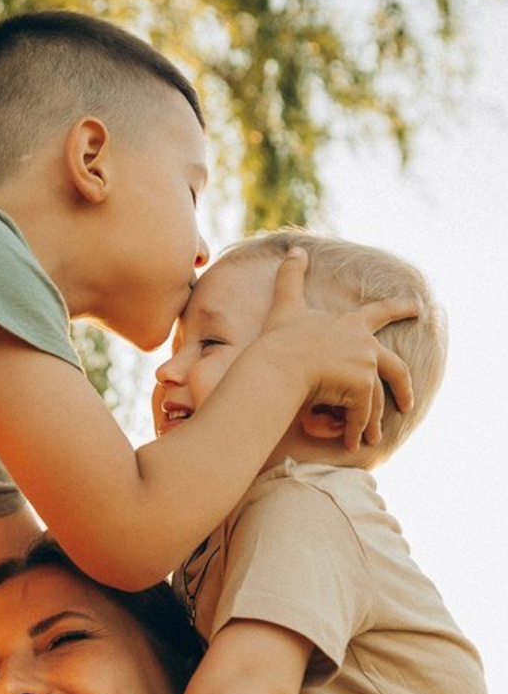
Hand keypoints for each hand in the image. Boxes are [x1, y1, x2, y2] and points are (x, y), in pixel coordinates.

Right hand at [261, 247, 415, 451]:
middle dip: (403, 386)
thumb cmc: (279, 339)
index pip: (380, 313)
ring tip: (370, 436)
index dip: (398, 308)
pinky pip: (362, 416)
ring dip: (373, 420)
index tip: (417, 307)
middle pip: (395, 367)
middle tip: (408, 400)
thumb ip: (290, 277)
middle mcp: (364, 344)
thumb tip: (294, 248)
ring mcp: (365, 367)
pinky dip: (357, 431)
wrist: (276, 365)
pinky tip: (354, 444)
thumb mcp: (286, 304)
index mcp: (350, 324)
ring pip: (375, 398)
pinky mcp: (361, 389)